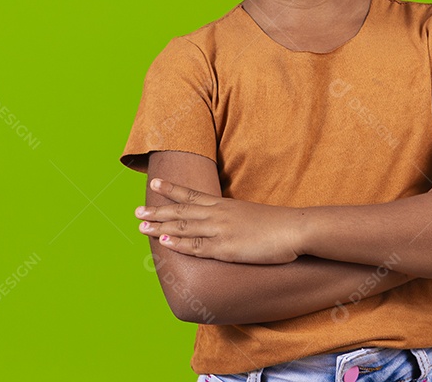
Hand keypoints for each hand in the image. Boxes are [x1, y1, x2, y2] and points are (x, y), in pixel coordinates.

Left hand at [135, 178, 303, 263]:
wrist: (295, 229)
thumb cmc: (277, 224)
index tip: (154, 184)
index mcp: (224, 205)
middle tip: (136, 211)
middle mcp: (218, 215)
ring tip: (141, 225)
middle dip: (158, 210)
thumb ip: (233, 218)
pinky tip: (164, 241)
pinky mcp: (226, 248)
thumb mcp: (250, 215)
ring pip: (184, 227)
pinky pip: (197, 246)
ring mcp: (221, 231)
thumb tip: (225, 223)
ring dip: (160, 226)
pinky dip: (178, 243)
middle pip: (181, 210)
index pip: (192, 194)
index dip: (172, 190)